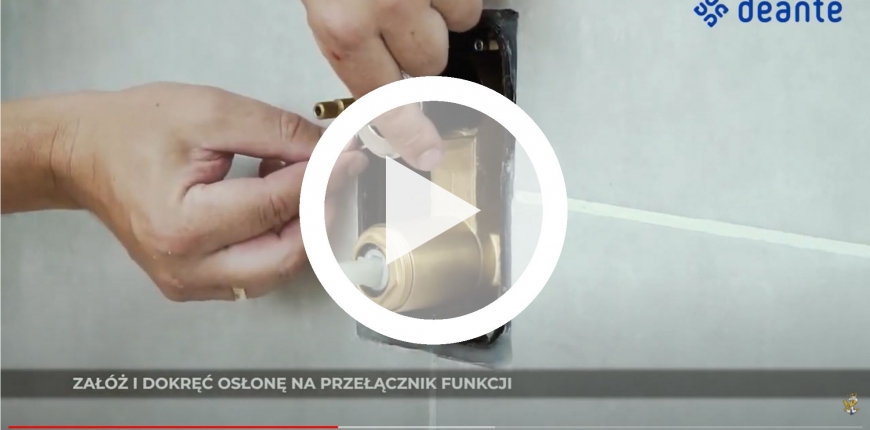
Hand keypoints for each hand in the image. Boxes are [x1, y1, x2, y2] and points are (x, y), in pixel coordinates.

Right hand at [2, 83, 367, 300]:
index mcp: (183, 226)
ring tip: (294, 185)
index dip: (322, 181)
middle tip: (334, 179)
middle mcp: (185, 267)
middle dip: (318, 216)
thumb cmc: (131, 131)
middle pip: (284, 256)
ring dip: (299, 231)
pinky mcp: (192, 284)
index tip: (347, 161)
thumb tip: (326, 153)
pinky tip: (273, 206)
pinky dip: (276, 241)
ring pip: (274, 270)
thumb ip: (277, 133)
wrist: (82, 152)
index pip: (277, 209)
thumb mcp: (211, 113)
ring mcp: (187, 282)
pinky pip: (254, 272)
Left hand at [302, 0, 482, 170]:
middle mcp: (386, 9)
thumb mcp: (319, 0)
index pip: (383, 101)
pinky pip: (467, 5)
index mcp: (342, 25)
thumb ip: (343, 33)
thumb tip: (367, 68)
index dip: (406, 130)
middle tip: (392, 21)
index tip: (423, 152)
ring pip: (453, 32)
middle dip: (413, 48)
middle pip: (426, 65)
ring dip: (438, 18)